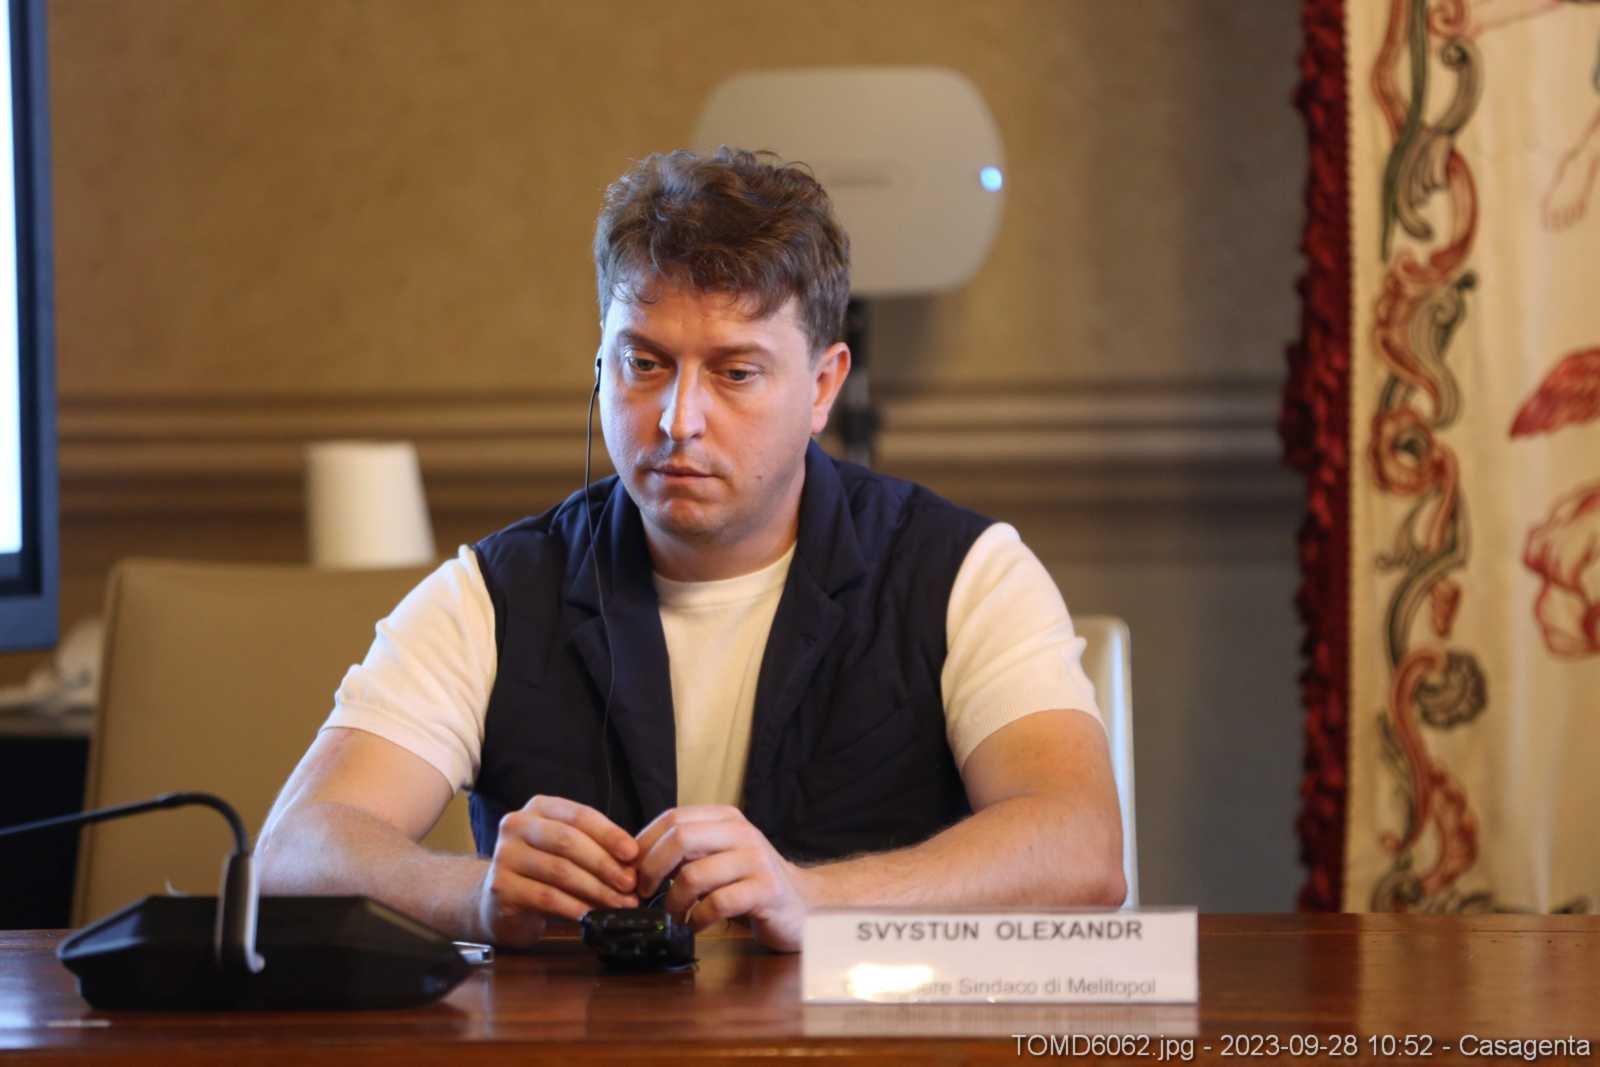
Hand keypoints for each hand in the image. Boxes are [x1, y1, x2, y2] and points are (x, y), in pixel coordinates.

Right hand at [476, 794, 639, 946]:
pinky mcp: (501, 887)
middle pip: (568, 841)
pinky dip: (575, 907)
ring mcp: (505, 855)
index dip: (609, 834)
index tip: (633, 854)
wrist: (501, 902)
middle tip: (630, 884)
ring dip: (596, 889)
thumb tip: (633, 863)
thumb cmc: (544, 872)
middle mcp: (517, 824)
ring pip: (560, 871)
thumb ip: (595, 848)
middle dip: (605, 864)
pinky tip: (593, 915)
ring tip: (619, 903)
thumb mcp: (569, 851)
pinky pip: (547, 897)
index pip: (580, 815)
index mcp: (539, 808)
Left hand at [634, 805, 818, 952]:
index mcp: (726, 818)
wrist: (803, 905)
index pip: (673, 817)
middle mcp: (742, 832)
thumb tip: (635, 859)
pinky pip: (717, 904)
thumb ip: (687, 852)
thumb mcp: (719, 857)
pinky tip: (695, 926)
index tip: (631, 869)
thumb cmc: (750, 883)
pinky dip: (697, 919)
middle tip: (642, 892)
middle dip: (651, 868)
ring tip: (673, 914)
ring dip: (673, 901)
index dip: (645, 843)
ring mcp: (756, 860)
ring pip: (694, 874)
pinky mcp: (766, 891)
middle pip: (680, 838)